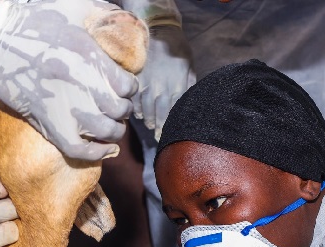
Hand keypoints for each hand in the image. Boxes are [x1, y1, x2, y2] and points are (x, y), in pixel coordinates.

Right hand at [0, 0, 139, 160]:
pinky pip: (80, 150)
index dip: (129, 88)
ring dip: (113, 131)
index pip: (128, 86)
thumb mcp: (75, 7)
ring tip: (110, 126)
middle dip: (122, 109)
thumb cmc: (34, 21)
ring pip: (106, 131)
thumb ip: (103, 14)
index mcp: (91, 58)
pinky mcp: (48, 124)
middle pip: (120, 110)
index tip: (123, 88)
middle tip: (116, 106)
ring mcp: (66, 108)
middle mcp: (83, 86)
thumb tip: (123, 23)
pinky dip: (96, 153)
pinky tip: (102, 148)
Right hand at [135, 24, 194, 140]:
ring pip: (146, 110)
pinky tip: (139, 115)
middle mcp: (162, 89)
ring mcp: (147, 86)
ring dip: (148, 121)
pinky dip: (137, 110)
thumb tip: (189, 103)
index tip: (171, 135)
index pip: (174, 112)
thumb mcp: (189, 66)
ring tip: (150, 126)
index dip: (172, 125)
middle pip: (160, 115)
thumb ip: (189, 85)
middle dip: (159, 128)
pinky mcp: (135, 82)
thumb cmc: (177, 49)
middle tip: (159, 137)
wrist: (158, 30)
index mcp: (178, 86)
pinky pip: (134, 101)